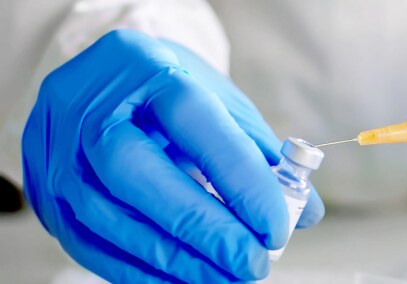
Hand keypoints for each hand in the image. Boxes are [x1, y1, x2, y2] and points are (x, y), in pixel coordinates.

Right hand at [22, 30, 323, 281]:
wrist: (106, 84)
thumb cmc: (169, 93)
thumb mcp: (221, 104)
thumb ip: (262, 156)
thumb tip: (304, 212)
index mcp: (144, 69)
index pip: (193, 122)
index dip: (239, 180)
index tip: (276, 225)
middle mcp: (90, 107)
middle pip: (140, 176)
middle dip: (204, 230)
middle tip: (251, 262)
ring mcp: (59, 152)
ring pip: (111, 218)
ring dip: (176, 260)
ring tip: (226, 277)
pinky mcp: (47, 192)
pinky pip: (90, 245)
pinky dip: (141, 272)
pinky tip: (183, 280)